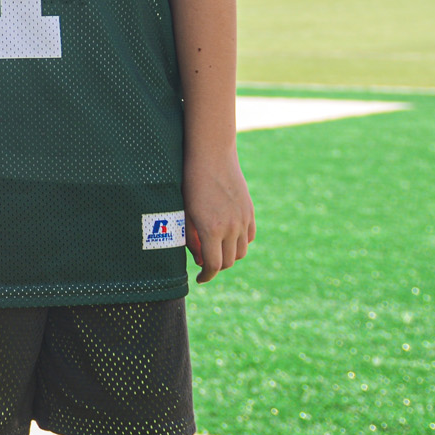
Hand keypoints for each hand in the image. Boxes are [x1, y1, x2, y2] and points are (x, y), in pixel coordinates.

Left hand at [183, 149, 253, 281]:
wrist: (211, 155)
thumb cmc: (190, 182)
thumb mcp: (185, 211)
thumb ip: (191, 238)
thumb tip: (199, 259)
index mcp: (212, 230)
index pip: (213, 265)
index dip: (206, 276)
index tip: (199, 278)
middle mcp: (232, 227)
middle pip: (228, 261)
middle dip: (215, 267)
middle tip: (203, 264)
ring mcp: (243, 219)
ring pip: (241, 251)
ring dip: (228, 256)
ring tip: (215, 251)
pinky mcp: (249, 211)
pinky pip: (249, 236)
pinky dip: (239, 243)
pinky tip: (228, 238)